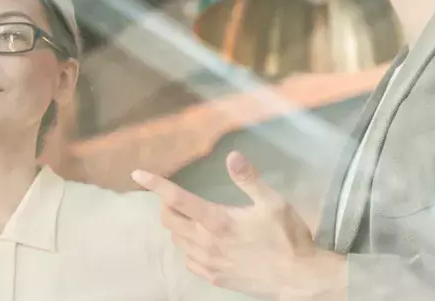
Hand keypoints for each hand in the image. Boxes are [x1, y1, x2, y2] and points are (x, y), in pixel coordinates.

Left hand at [132, 152, 345, 299]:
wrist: (296, 278)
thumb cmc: (286, 237)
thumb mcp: (273, 202)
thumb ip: (249, 179)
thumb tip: (232, 156)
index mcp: (217, 221)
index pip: (177, 199)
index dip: (155, 184)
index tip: (138, 174)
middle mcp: (206, 242)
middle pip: (170, 220)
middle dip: (166, 204)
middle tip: (176, 196)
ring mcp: (207, 263)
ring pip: (177, 240)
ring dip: (177, 225)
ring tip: (190, 216)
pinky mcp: (213, 277)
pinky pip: (187, 259)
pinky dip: (187, 245)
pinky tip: (200, 241)